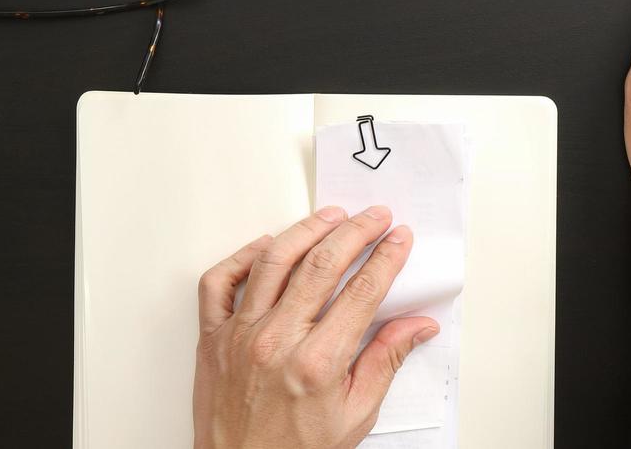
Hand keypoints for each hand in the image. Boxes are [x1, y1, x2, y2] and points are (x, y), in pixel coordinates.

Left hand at [193, 206, 439, 448]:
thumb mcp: (355, 415)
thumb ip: (385, 361)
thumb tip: (419, 326)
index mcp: (316, 364)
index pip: (362, 292)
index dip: (386, 258)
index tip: (399, 238)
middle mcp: (276, 341)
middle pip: (321, 265)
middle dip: (355, 232)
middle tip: (375, 216)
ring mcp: (239, 335)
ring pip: (273, 261)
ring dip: (306, 230)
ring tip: (331, 217)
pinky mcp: (211, 337)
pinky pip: (219, 282)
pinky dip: (242, 256)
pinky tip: (267, 245)